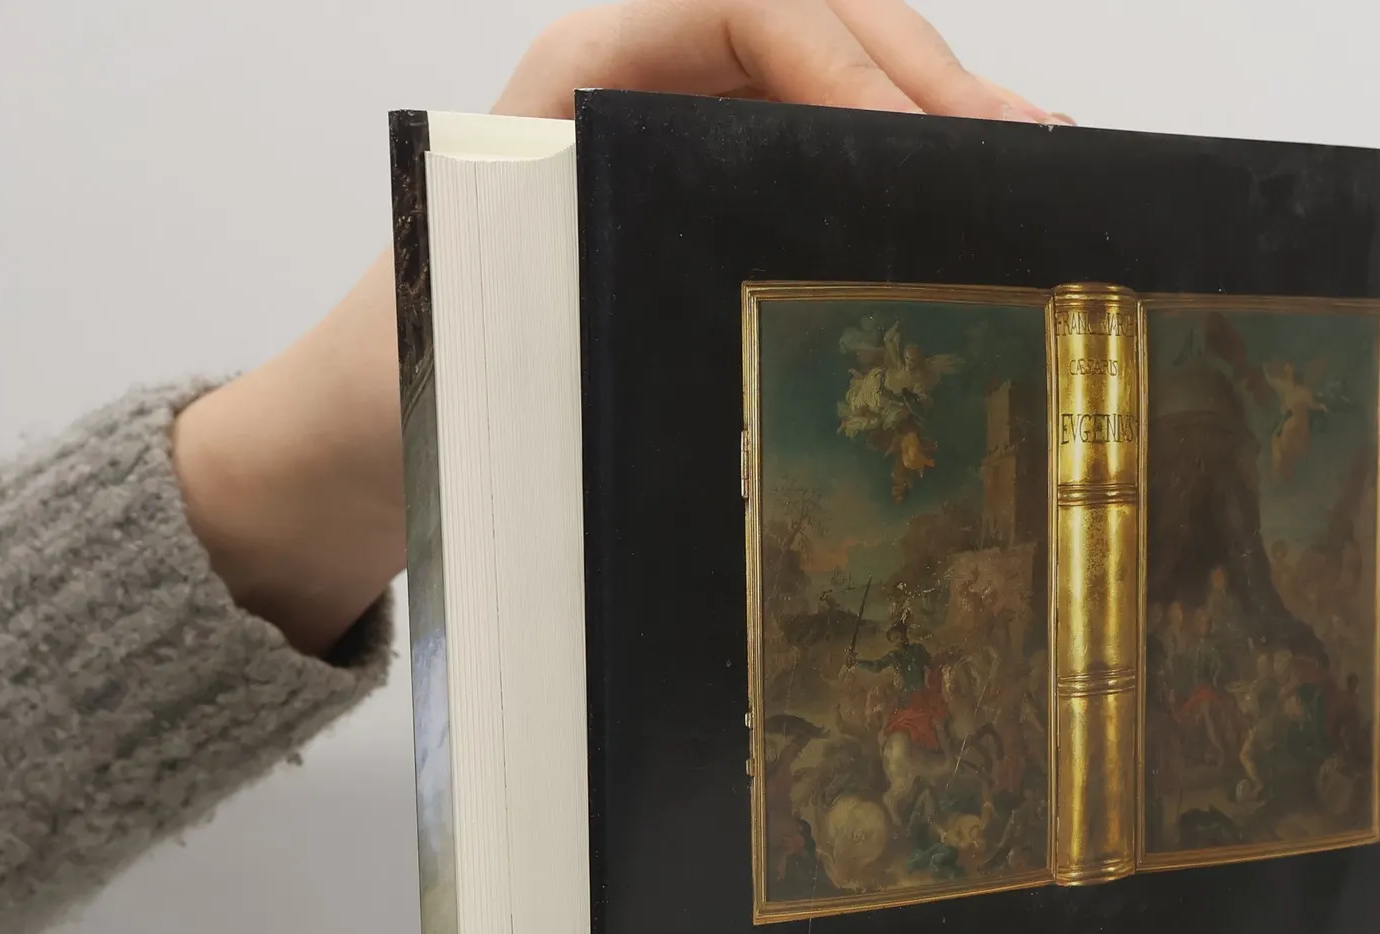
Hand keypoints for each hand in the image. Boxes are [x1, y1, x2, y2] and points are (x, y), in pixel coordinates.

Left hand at [174, 1, 1062, 657]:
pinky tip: (955, 213)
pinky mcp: (698, 211)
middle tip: (1025, 146)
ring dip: (927, 119)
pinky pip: (812, 161)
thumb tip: (740, 277)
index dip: (850, 55)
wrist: (354, 444)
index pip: (746, 7)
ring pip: (826, 90)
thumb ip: (594, 279)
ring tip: (1024, 165)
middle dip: (924, 79)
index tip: (926, 135)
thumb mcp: (489, 320)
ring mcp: (675, 149)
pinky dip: (892, 177)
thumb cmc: (398, 381)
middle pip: (812, 28)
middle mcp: (636, 94)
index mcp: (580, 82)